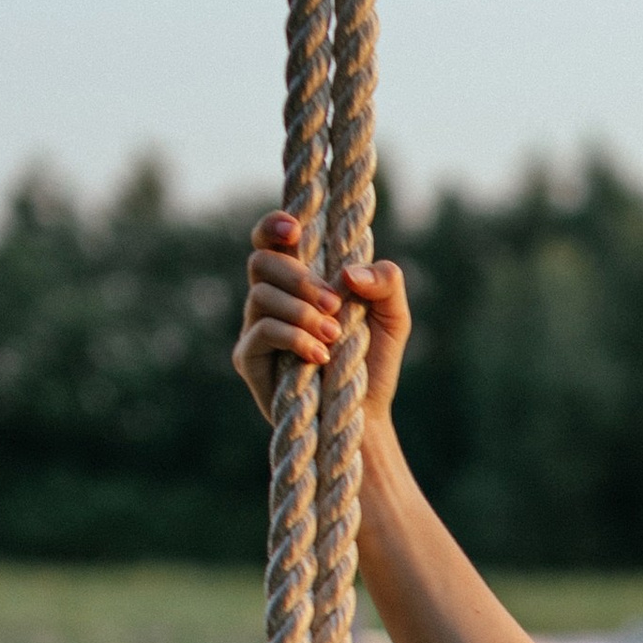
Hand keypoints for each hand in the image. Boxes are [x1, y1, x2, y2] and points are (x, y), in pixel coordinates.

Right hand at [231, 212, 412, 425]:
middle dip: (300, 278)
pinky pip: (261, 331)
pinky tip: (320, 356)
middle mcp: (272, 298)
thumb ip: (386, 283)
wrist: (362, 416)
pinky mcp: (248, 357)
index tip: (295, 230)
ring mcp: (256, 327)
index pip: (272, 241)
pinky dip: (293, 338)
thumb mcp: (393, 318)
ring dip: (301, 311)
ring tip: (333, 336)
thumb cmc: (372, 363)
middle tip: (335, 305)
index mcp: (299, 281)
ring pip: (260, 294)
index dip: (273, 226)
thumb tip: (349, 273)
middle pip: (261, 261)